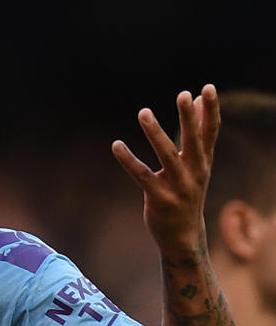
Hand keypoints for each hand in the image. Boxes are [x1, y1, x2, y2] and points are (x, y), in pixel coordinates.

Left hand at [111, 84, 219, 253]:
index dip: (210, 111)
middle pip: (193, 141)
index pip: (210, 133)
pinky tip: (116, 145)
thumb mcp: (196, 166)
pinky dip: (128, 160)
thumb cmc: (186, 194)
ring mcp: (179, 187)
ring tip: (144, 111)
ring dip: (155, 133)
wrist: (183, 237)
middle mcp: (195, 173)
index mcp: (203, 163)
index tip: (208, 88)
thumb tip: (199, 100)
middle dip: (189, 118)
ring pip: (167, 156)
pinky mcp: (160, 199)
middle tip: (184, 94)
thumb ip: (197, 135)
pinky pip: (142, 176)